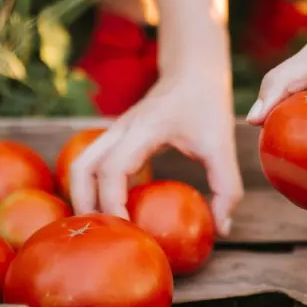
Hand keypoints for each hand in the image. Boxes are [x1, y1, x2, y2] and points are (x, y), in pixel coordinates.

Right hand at [69, 68, 243, 236]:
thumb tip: (222, 229)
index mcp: (144, 129)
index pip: (113, 169)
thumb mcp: (222, 145)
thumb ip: (226, 187)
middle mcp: (122, 129)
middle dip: (85, 204)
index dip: (113, 202)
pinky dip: (92, 186)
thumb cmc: (207, 105)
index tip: (126, 229)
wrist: (193, 71)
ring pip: (81, 164)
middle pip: (82, 168)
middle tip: (103, 234)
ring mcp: (115, 131)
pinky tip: (109, 209)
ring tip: (100, 226)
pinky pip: (92, 162)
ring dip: (82, 196)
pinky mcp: (117, 136)